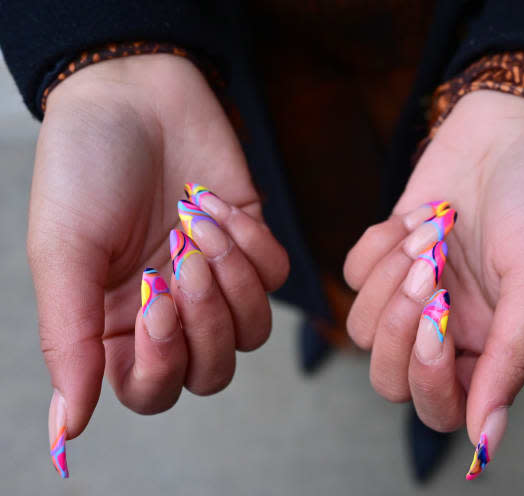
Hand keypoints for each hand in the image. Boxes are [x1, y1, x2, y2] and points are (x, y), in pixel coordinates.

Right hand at [29, 55, 288, 464]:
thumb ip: (69, 341)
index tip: (157, 302)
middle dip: (208, 323)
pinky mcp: (251, 244)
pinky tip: (214, 203)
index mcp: (118, 323)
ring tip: (197, 225)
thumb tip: (70, 428)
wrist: (132, 94)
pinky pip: (275, 275)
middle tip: (183, 262)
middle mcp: (171, 310)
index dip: (163, 365)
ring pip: (254, 331)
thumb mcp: (63, 254)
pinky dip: (250, 241)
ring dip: (233, 279)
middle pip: (213, 371)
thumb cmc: (85, 170)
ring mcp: (216, 279)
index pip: (153, 390)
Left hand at [344, 91, 523, 472]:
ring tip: (433, 231)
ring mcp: (410, 294)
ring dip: (391, 274)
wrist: (513, 129)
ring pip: (361, 325)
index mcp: (487, 347)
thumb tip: (487, 440)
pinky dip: (379, 244)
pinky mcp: (383, 256)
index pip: (439, 406)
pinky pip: (353, 273)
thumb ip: (512, 360)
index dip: (428, 377)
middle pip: (386, 376)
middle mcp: (445, 329)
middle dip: (399, 325)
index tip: (440, 317)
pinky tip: (418, 216)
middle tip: (432, 269)